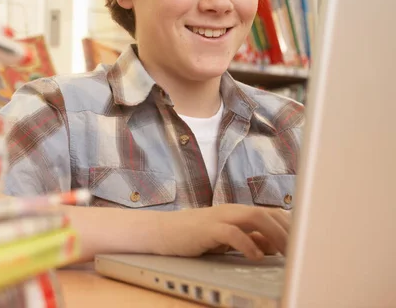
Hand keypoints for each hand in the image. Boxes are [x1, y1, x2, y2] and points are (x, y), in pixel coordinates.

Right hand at [154, 204, 290, 260]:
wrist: (162, 232)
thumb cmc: (194, 235)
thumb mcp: (226, 238)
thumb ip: (249, 239)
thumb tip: (274, 246)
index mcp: (238, 212)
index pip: (271, 212)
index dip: (290, 225)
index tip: (304, 241)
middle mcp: (231, 210)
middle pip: (267, 212)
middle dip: (287, 230)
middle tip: (299, 250)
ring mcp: (219, 217)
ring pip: (254, 216)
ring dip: (273, 234)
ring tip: (284, 252)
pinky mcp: (207, 229)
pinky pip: (232, 233)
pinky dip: (247, 244)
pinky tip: (255, 256)